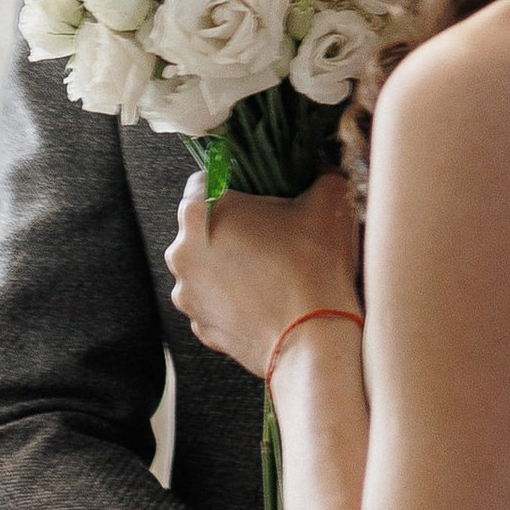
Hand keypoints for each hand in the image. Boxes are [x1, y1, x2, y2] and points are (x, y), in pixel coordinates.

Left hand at [166, 171, 359, 378]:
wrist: (313, 341)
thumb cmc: (314, 269)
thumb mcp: (328, 202)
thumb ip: (321, 174)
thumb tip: (323, 169)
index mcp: (200, 213)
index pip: (205, 180)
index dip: (235, 183)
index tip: (257, 195)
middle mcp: (181, 253)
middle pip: (203, 225)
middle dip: (233, 226)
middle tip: (272, 232)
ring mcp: (187, 294)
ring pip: (207, 265)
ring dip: (231, 262)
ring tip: (272, 269)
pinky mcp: (201, 327)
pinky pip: (214, 300)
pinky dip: (234, 297)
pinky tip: (266, 297)